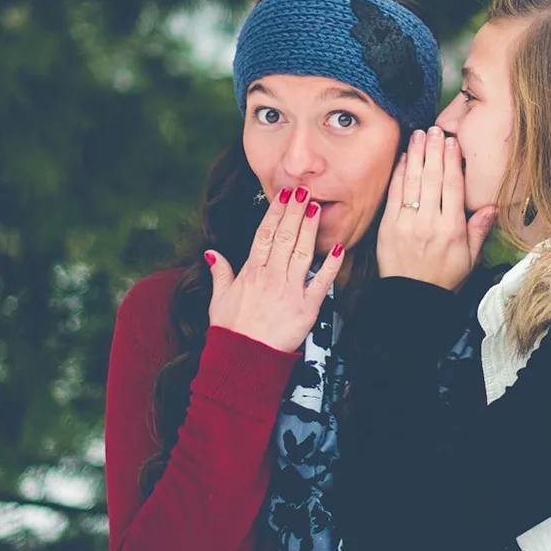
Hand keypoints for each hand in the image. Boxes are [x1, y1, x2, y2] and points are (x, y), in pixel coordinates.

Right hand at [205, 188, 345, 352]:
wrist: (242, 360)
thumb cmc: (230, 332)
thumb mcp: (218, 300)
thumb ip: (220, 273)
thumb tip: (212, 253)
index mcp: (250, 272)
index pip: (264, 235)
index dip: (275, 213)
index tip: (283, 196)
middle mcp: (270, 277)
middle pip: (284, 237)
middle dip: (294, 212)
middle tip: (303, 191)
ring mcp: (289, 291)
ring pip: (301, 252)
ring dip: (310, 229)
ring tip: (317, 208)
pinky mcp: (306, 308)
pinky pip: (321, 283)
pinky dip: (330, 265)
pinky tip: (339, 248)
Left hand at [377, 127, 497, 291]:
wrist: (412, 298)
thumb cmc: (443, 277)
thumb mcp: (470, 258)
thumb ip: (479, 230)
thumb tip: (491, 206)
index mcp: (452, 229)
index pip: (452, 187)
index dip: (452, 161)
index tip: (453, 142)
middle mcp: (429, 223)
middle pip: (433, 178)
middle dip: (434, 150)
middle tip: (436, 129)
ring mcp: (407, 223)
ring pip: (413, 182)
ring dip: (416, 155)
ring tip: (419, 134)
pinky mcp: (388, 226)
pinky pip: (394, 194)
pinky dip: (399, 174)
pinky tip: (404, 157)